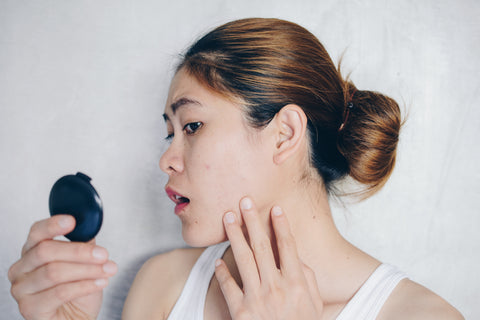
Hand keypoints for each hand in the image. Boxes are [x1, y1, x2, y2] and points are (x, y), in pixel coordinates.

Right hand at [8, 215, 116, 319]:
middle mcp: (21, 269)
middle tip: (103, 254)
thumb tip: (90, 225)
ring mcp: (22, 290)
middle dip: (79, 252)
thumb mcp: (84, 262)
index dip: (53, 225)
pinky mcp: (29, 309)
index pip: (37, 232)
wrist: (77, 318)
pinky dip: (85, 286)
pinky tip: (100, 282)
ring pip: (54, 272)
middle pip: (46, 251)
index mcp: (32, 252)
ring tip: (108, 270)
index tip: (72, 221)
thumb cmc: (78, 290)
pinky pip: (60, 292)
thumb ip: (83, 243)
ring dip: (87, 270)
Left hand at [215, 197, 323, 319]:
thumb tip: (295, 255)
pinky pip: (229, 286)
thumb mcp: (315, 304)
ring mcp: (256, 299)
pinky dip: (223, 272)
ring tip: (227, 217)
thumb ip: (307, 278)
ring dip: (235, 235)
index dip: (281, 225)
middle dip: (252, 221)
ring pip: (243, 259)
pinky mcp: (240, 312)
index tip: (274, 208)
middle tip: (244, 201)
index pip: (287, 246)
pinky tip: (218, 259)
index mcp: (296, 283)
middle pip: (262, 246)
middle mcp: (276, 287)